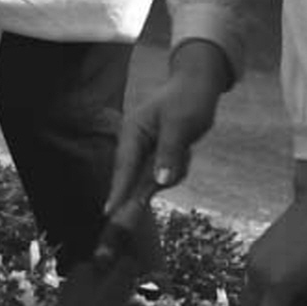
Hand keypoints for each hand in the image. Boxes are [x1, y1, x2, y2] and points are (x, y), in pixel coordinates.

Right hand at [107, 40, 231, 207]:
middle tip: (129, 221)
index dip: (118, 191)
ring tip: (186, 150)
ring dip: (173, 170)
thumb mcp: (181, 125)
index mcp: (132, 132)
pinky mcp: (158, 153)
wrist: (197, 84)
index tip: (109, 213)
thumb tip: (160, 181)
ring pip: (155, 178)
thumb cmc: (188, 99)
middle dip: (139, 195)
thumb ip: (169, 153)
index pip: (124, 167)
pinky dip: (178, 167)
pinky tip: (186, 150)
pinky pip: (166, 172)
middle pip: (134, 178)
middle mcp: (134, 143)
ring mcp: (146, 149)